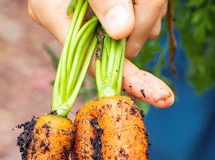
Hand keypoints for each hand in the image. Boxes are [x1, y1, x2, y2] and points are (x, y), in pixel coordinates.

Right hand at [28, 0, 173, 107]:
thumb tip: (122, 32)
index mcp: (53, 14)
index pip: (95, 63)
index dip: (130, 80)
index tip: (161, 96)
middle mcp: (73, 23)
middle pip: (125, 45)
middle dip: (145, 19)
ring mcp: (94, 18)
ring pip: (141, 30)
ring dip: (150, 6)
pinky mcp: (113, 11)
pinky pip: (144, 17)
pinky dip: (150, 3)